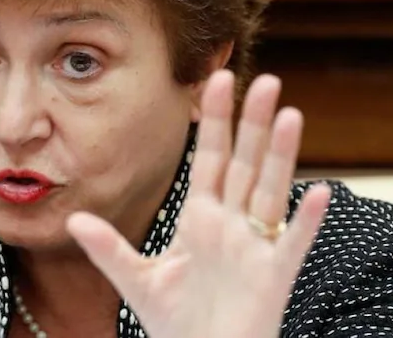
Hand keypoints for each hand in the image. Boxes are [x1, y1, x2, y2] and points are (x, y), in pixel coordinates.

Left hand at [67, 70, 330, 337]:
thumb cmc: (177, 323)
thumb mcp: (137, 280)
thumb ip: (108, 248)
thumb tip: (74, 218)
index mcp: (201, 218)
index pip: (209, 158)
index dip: (214, 121)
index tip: (215, 79)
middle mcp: (231, 224)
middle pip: (243, 164)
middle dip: (251, 123)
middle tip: (264, 79)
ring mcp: (254, 247)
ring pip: (269, 191)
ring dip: (279, 155)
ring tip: (288, 114)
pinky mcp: (273, 276)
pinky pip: (292, 243)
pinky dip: (305, 220)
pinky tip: (318, 192)